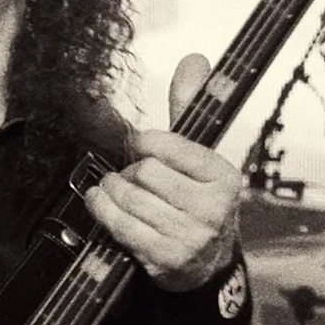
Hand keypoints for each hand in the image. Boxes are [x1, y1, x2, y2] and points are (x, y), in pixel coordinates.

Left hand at [86, 53, 240, 291]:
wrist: (206, 264)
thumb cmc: (196, 201)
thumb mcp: (199, 156)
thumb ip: (189, 108)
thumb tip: (194, 60)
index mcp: (223, 176)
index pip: (166, 145)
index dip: (143, 144)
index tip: (138, 146)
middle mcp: (213, 208)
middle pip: (144, 172)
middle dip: (128, 172)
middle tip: (128, 176)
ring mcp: (191, 237)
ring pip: (130, 199)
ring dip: (110, 192)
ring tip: (111, 189)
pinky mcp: (167, 259)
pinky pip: (122, 227)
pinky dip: (103, 213)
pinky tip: (101, 205)